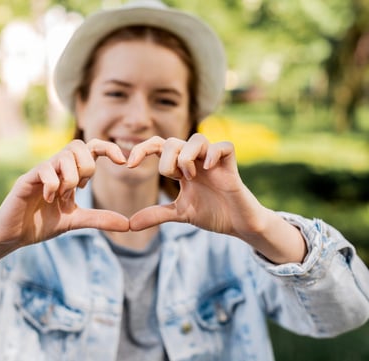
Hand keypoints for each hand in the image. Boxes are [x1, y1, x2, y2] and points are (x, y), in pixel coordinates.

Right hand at [0, 139, 129, 248]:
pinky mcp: (26, 180)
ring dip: (70, 178)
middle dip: (87, 167)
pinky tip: (50, 199)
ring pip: (63, 156)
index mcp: (68, 173)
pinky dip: (53, 185)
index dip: (108, 148)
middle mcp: (55, 167)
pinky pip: (45, 170)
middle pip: (78, 145)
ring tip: (62, 198)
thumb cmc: (41, 223)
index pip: (90, 148)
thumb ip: (99, 219)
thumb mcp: (75, 221)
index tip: (123, 161)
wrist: (14, 236)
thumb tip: (127, 224)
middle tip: (80, 189)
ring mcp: (40, 171)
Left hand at [127, 134, 268, 238]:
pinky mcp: (231, 166)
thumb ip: (156, 214)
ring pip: (197, 138)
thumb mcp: (179, 213)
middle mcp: (196, 160)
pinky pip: (224, 146)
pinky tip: (208, 169)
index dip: (142, 149)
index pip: (158, 146)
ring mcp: (214, 161)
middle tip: (174, 178)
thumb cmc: (212, 213)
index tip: (129, 165)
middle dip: (166, 159)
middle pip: (172, 141)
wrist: (238, 224)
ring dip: (187, 156)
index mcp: (182, 167)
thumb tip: (130, 224)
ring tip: (191, 176)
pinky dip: (213, 154)